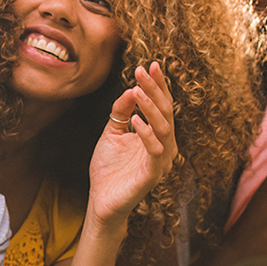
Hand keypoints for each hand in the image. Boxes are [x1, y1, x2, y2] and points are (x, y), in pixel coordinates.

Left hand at [88, 62, 178, 226]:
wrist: (101, 200)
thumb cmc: (109, 168)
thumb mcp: (112, 132)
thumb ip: (121, 112)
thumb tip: (131, 88)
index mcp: (157, 136)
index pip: (162, 106)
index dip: (158, 86)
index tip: (151, 65)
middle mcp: (164, 146)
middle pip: (166, 113)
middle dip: (155, 90)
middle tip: (142, 71)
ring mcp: (160, 162)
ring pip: (163, 128)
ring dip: (151, 107)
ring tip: (137, 89)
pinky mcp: (152, 175)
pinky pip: (154, 151)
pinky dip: (146, 133)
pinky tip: (134, 119)